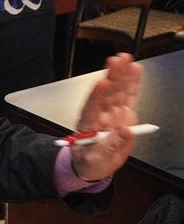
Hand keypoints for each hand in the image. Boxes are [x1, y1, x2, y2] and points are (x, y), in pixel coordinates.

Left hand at [71, 53, 142, 180]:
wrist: (93, 164)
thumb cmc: (90, 160)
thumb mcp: (97, 159)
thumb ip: (111, 145)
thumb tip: (126, 130)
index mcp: (88, 125)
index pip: (91, 108)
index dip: (97, 96)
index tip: (102, 84)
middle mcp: (100, 114)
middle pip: (106, 93)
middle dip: (111, 76)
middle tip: (117, 60)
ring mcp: (111, 112)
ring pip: (117, 91)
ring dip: (122, 75)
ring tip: (126, 59)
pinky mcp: (123, 113)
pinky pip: (128, 96)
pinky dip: (132, 83)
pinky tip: (135, 69)